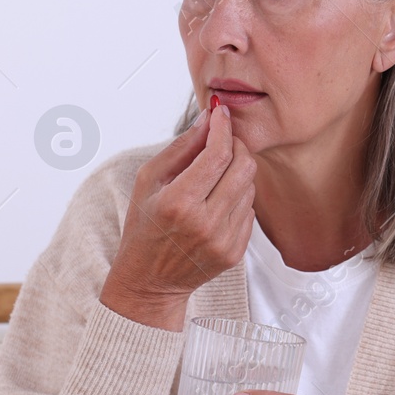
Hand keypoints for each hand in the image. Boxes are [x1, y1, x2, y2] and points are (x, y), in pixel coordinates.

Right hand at [101, 100, 256, 327]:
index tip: (221, 113)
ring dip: (236, 173)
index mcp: (179, 202)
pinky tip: (216, 204)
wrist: (150, 281)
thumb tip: (208, 118)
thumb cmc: (144, 227)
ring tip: (213, 178)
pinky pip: (249, 211)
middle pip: (243, 167)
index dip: (223, 127)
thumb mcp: (149, 181)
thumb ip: (180, 147)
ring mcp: (223, 240)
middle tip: (222, 142)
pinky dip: (237, 199)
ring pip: (250, 187)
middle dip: (236, 145)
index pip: (217, 154)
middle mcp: (205, 223)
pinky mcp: (235, 253)